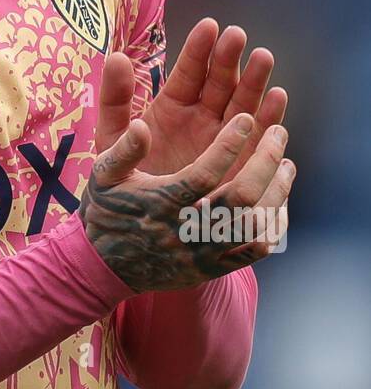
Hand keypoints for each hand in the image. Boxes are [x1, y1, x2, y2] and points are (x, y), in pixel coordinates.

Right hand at [78, 104, 293, 294]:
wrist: (103, 268)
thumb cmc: (106, 212)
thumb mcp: (103, 175)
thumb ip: (124, 149)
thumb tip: (141, 124)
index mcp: (160, 203)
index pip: (203, 174)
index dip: (228, 146)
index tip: (246, 120)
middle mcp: (185, 230)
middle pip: (240, 198)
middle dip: (265, 162)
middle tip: (278, 132)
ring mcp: (202, 253)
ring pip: (255, 225)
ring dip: (278, 193)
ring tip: (286, 164)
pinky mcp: (212, 269)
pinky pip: (255, 251)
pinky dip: (274, 226)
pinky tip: (279, 202)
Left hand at [126, 18, 287, 180]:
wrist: (140, 229)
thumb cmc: (121, 180)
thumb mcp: (111, 137)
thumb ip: (114, 98)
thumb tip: (116, 57)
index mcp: (172, 106)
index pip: (188, 71)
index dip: (198, 49)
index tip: (209, 26)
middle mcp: (202, 116)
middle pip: (220, 81)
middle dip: (229, 58)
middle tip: (237, 37)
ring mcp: (225, 137)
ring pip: (243, 102)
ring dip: (255, 81)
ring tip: (262, 58)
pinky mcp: (242, 160)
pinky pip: (258, 135)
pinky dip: (269, 117)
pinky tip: (277, 98)